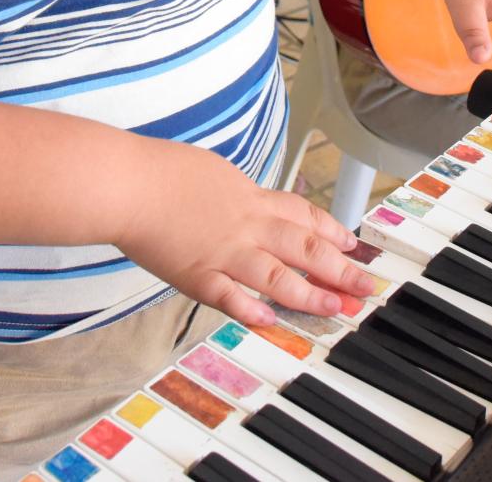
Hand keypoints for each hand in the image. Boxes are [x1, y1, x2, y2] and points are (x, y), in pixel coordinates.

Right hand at [113, 139, 375, 326]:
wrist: (128, 183)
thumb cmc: (160, 171)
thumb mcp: (210, 170)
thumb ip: (232, 192)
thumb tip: (246, 200)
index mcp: (248, 197)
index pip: (302, 214)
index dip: (330, 230)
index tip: (351, 244)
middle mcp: (245, 225)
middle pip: (303, 247)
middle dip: (339, 268)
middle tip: (364, 285)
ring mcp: (223, 253)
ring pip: (278, 276)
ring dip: (311, 294)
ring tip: (336, 308)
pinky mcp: (196, 275)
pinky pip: (231, 297)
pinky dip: (252, 310)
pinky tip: (272, 320)